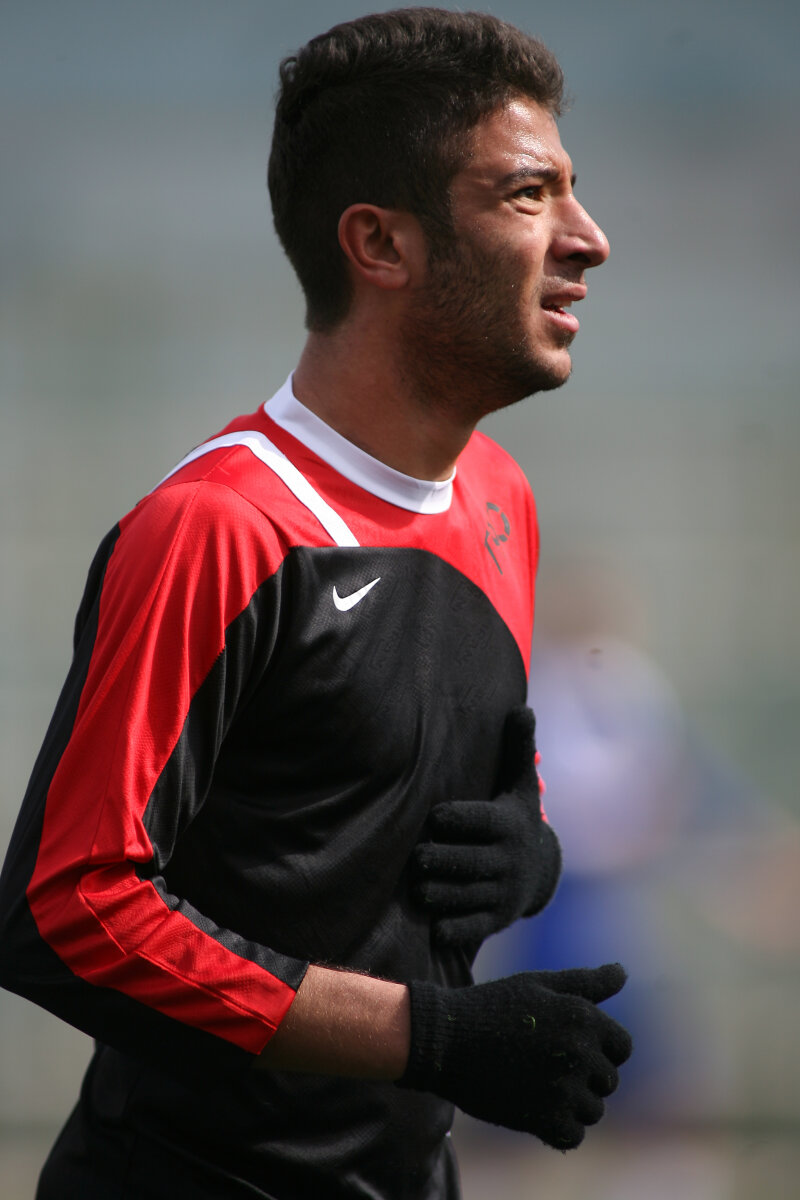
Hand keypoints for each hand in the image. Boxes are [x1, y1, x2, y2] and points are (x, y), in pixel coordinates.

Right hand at [397, 963, 632, 1148]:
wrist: (444, 1039)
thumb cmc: (492, 1007)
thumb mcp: (538, 985)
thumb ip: (586, 983)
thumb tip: (622, 972)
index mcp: (582, 1016)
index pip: (622, 1047)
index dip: (602, 1050)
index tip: (572, 1050)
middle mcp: (580, 1051)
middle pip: (608, 1080)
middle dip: (585, 1077)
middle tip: (547, 1067)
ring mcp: (563, 1087)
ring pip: (593, 1110)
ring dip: (573, 1104)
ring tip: (540, 1088)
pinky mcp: (544, 1119)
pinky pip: (573, 1134)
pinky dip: (559, 1128)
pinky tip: (536, 1108)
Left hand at [413, 706, 560, 945]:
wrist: (541, 870)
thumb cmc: (515, 817)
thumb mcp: (520, 784)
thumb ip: (517, 749)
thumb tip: (521, 707)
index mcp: (508, 826)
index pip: (475, 821)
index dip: (452, 819)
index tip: (433, 817)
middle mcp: (507, 861)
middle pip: (462, 861)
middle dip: (435, 858)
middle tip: (416, 856)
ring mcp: (502, 894)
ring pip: (459, 895)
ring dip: (434, 892)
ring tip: (417, 886)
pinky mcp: (495, 920)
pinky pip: (467, 927)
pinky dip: (448, 926)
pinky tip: (434, 921)